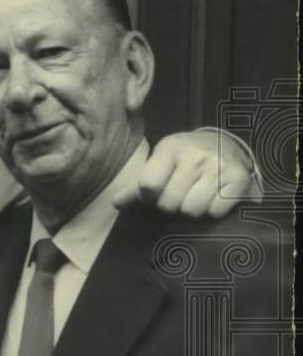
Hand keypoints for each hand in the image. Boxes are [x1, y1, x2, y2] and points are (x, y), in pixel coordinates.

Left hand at [112, 130, 260, 217]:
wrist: (225, 143)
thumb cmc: (184, 157)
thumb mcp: (159, 162)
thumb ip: (137, 185)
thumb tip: (116, 203)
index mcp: (170, 148)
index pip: (148, 185)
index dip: (147, 198)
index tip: (153, 194)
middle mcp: (196, 156)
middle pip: (169, 204)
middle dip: (169, 205)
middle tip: (178, 194)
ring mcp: (219, 167)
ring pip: (191, 211)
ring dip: (190, 209)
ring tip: (194, 195)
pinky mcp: (239, 179)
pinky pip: (215, 212)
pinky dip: (211, 210)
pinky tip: (212, 196)